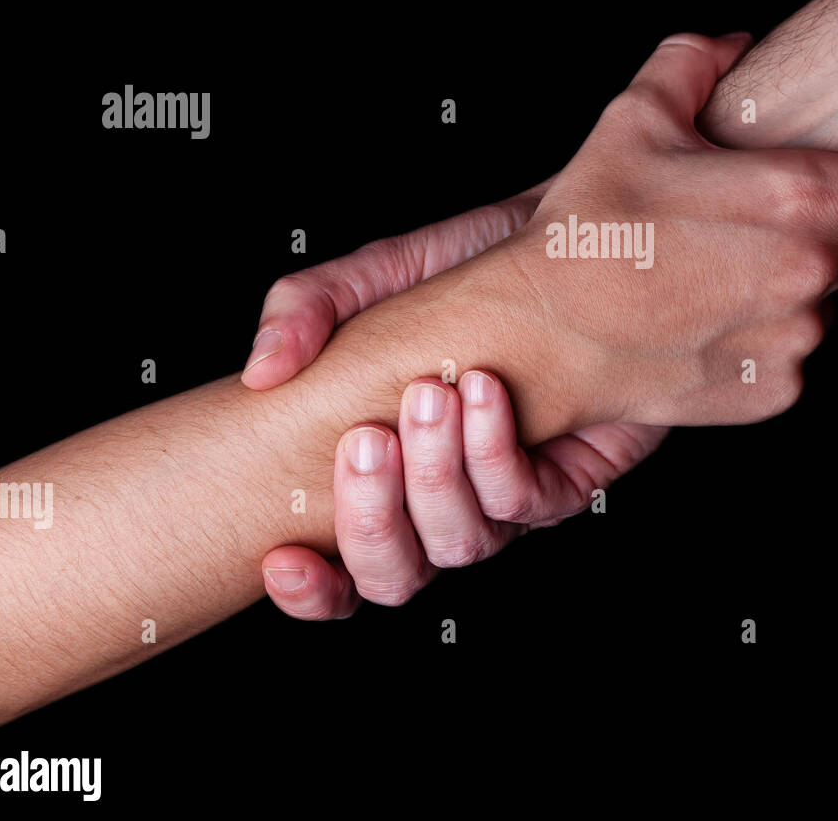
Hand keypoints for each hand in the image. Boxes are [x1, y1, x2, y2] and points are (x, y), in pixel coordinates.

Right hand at [246, 186, 665, 614]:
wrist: (577, 248)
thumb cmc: (472, 269)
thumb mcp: (382, 273)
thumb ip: (309, 308)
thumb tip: (261, 369)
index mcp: (383, 475)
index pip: (339, 570)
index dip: (310, 590)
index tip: (284, 555)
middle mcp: (440, 502)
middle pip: (394, 576)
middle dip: (371, 518)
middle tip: (368, 437)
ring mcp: (503, 500)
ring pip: (459, 544)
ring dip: (436, 475)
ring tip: (432, 391)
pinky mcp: (565, 483)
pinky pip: (522, 502)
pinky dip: (494, 453)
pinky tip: (483, 389)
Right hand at [501, 32, 837, 427]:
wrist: (543, 331)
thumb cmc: (588, 227)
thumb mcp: (634, 120)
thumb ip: (693, 63)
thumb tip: (730, 44)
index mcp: (800, 196)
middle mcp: (814, 271)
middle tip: (781, 238)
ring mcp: (797, 339)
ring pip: (831, 313)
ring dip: (798, 298)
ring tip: (722, 283)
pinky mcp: (774, 392)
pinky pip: (794, 363)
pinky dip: (765, 347)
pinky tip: (709, 324)